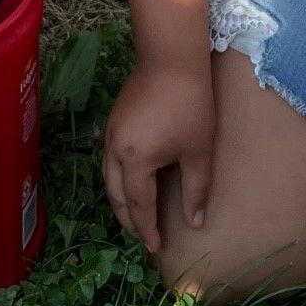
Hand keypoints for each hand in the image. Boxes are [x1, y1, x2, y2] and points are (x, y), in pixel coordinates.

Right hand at [103, 57, 214, 253]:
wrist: (171, 58)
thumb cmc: (189, 104)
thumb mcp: (197, 150)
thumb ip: (195, 189)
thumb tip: (194, 221)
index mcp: (135, 161)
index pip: (139, 205)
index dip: (147, 228)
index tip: (155, 247)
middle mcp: (116, 150)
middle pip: (116, 195)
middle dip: (129, 219)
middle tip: (143, 236)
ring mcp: (111, 133)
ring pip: (108, 177)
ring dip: (120, 199)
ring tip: (134, 214)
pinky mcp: (115, 120)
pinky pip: (109, 160)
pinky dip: (117, 179)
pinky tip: (130, 180)